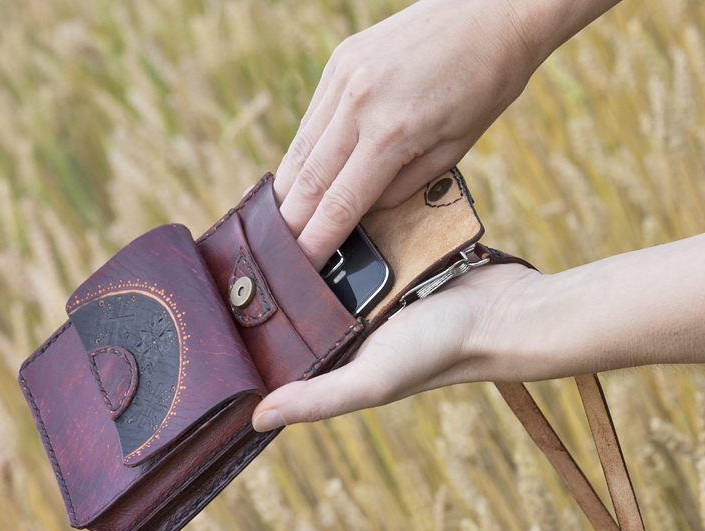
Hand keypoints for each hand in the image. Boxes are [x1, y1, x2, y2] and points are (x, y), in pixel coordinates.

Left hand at [251, 232, 704, 430]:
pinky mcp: (389, 256)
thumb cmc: (437, 353)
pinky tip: (313, 200)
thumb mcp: (371, 381)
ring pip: (320, 260)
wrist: (505, 309)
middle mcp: (345, 323)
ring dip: (302, 240)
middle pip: (293, 296)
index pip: (278, 343)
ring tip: (265, 213)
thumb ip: (318, 399)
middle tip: (232, 241)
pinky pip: (354, 236)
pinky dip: (340, 222)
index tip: (211, 299)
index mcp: (334, 356)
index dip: (248, 326)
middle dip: (268, 275)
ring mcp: (367, 287)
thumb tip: (255, 417)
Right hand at [275, 0, 618, 267]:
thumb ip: (404, 186)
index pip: (341, 203)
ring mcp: (342, 78)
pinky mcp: (338, 62)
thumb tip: (361, 212)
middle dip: (290, 224)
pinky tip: (296, 179)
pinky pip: (311, 120)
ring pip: (300, 149)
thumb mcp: (456, 148)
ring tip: (277, 225)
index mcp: (393, 131)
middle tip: (275, 256)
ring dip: (287, 192)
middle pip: (308, 180)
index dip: (316, 240)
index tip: (300, 267)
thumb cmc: (485, 84)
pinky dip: (302, 154)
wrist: (491, 11)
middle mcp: (358, 102)